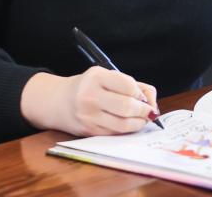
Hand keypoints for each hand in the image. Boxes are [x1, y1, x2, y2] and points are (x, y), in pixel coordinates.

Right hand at [21, 67, 158, 135]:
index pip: (128, 85)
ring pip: (123, 125)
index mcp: (96, 77)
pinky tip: (129, 124)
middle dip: (144, 111)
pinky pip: (115, 134)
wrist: (59, 101)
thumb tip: (152, 103)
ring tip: (142, 119)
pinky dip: (127, 130)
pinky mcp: (89, 131)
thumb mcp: (107, 77)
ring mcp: (88, 116)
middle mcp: (90, 96)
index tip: (142, 96)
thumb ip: (133, 85)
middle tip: (149, 111)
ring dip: (139, 123)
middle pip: (127, 107)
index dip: (141, 93)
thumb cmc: (90, 87)